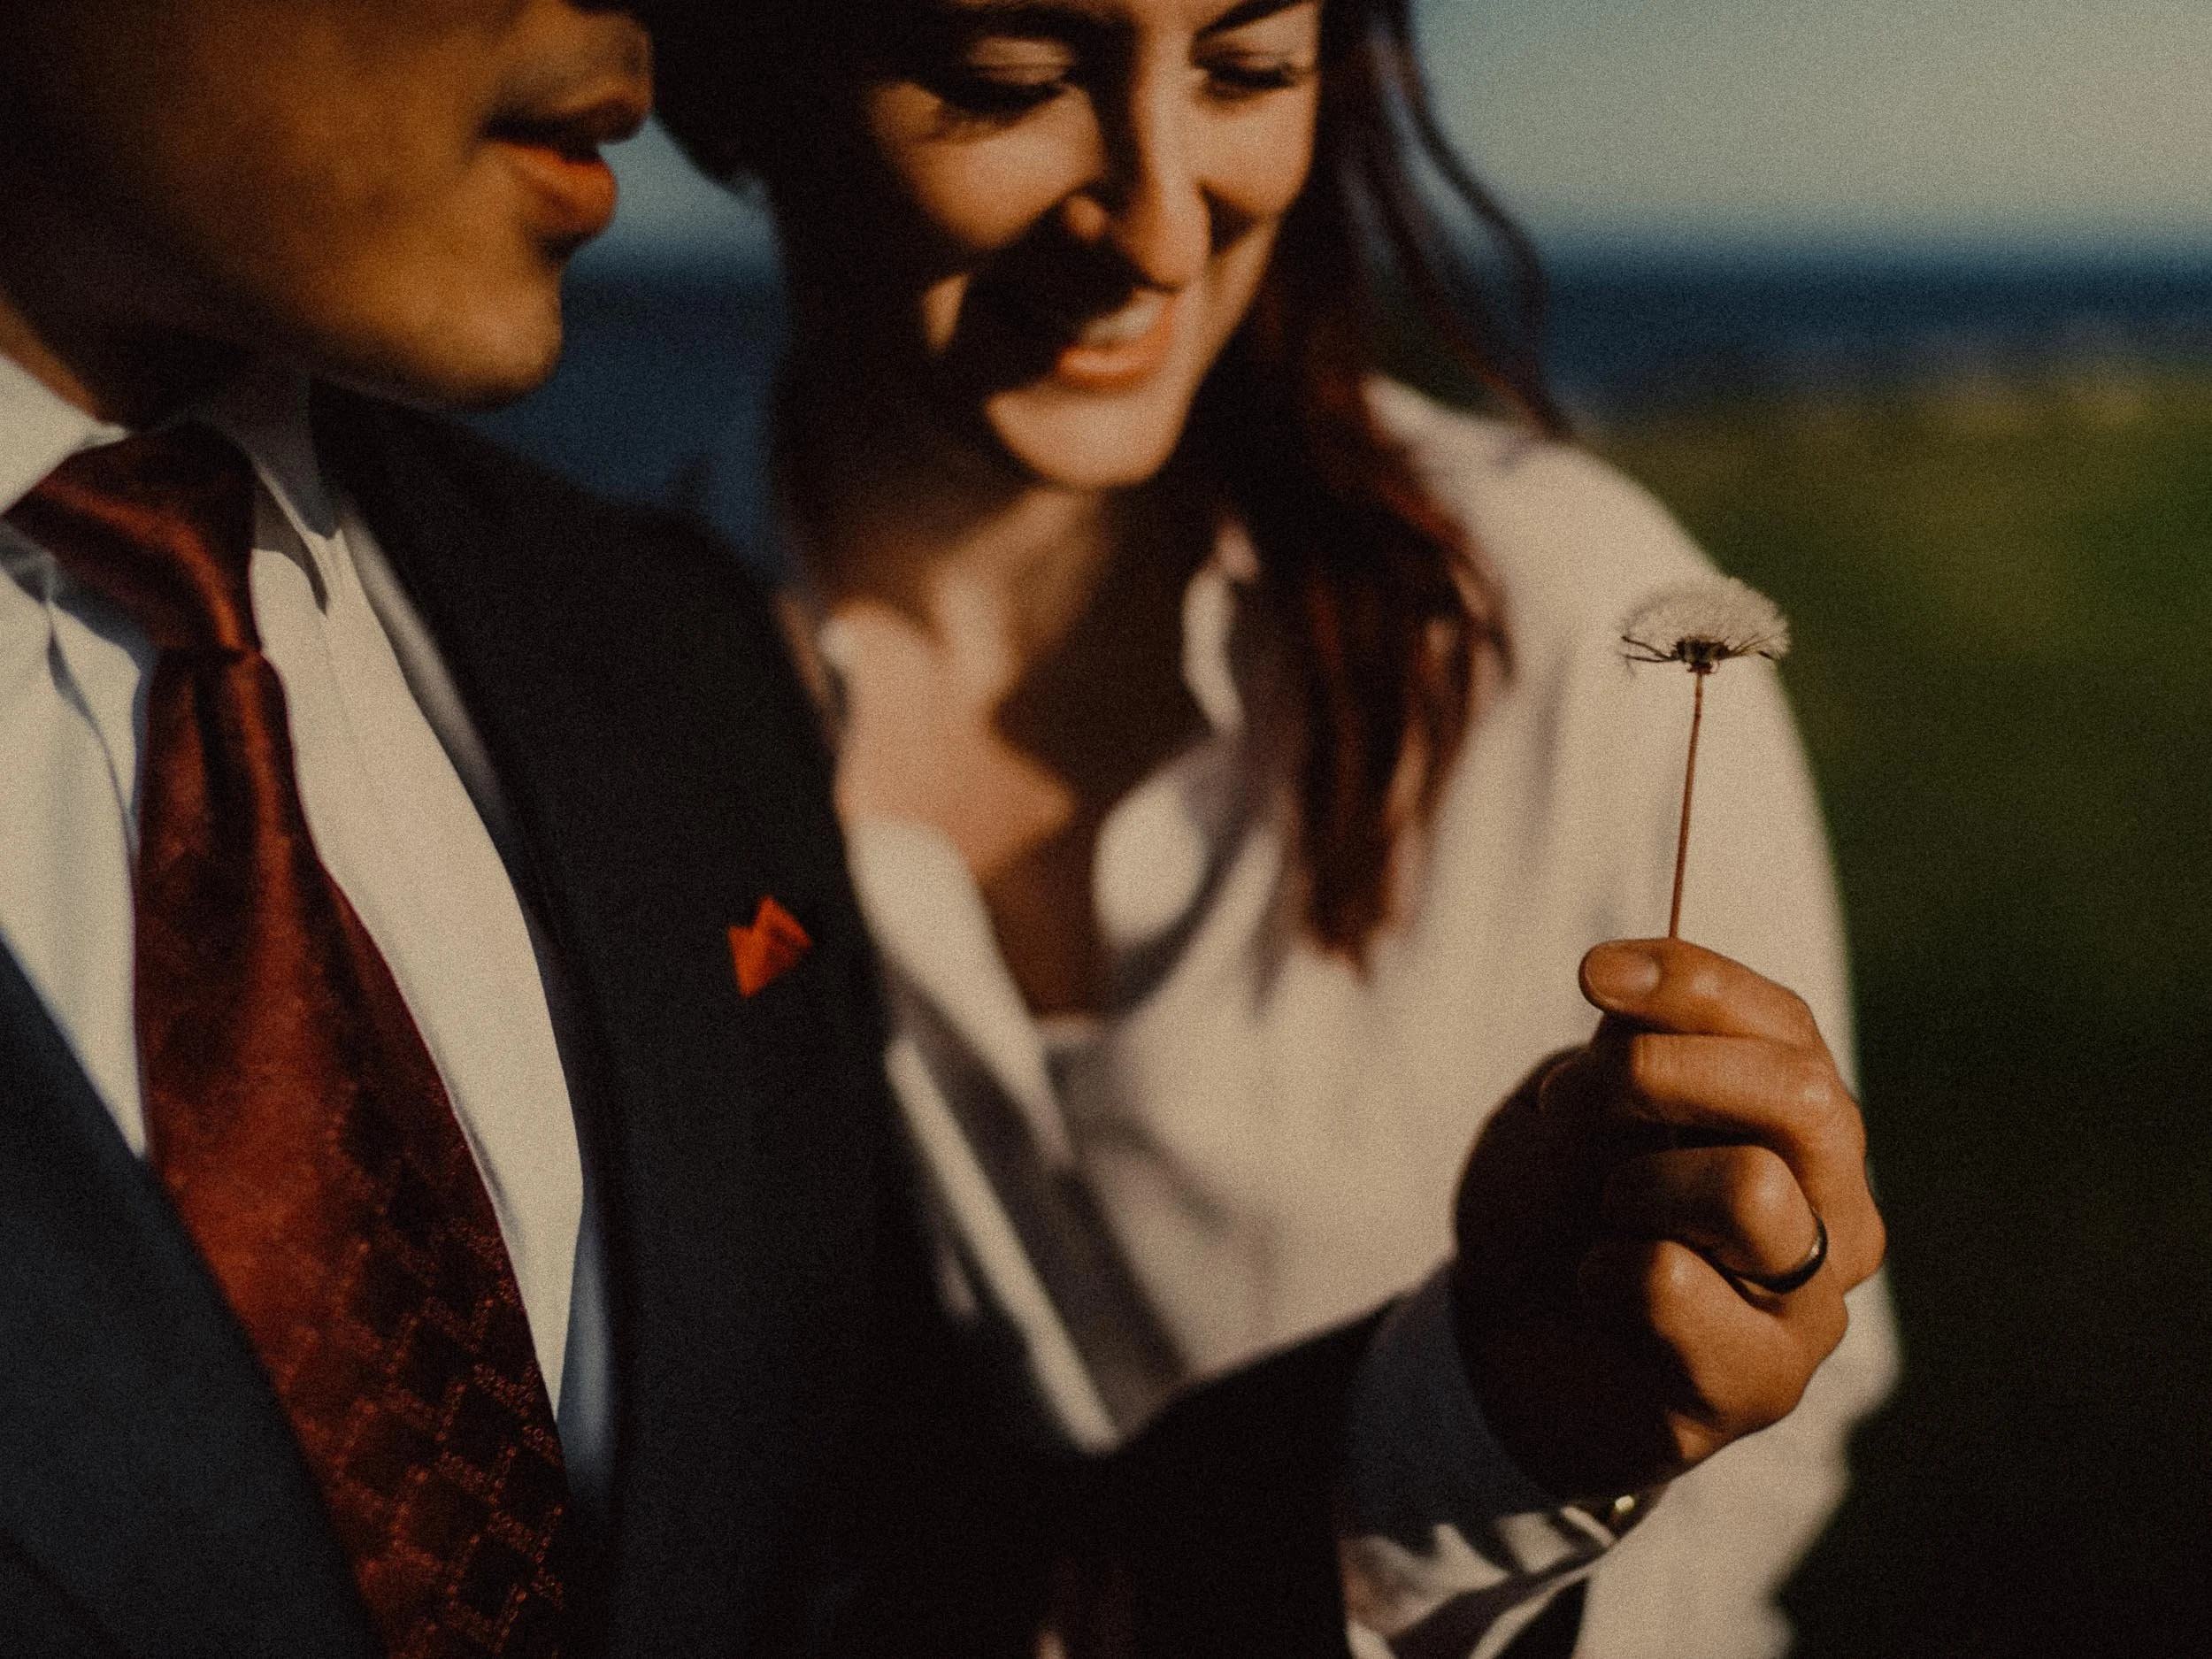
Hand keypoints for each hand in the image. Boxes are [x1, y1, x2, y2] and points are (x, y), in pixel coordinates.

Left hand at [1450, 938, 1884, 1505]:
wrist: (1508, 1347)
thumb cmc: (1552, 1213)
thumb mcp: (1572, 1110)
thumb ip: (1626, 1054)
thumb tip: (1645, 993)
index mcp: (1798, 1120)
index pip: (1783, 1024)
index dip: (1691, 981)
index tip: (1594, 973)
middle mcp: (1836, 1205)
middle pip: (1803, 1096)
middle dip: (1664, 1071)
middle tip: (1569, 1103)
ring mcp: (1813, 1301)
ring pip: (1751, 1192)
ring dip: (1636, 1184)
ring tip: (1604, 1215)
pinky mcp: (1763, 1381)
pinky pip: (1675, 1285)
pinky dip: (1602, 1272)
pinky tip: (1598, 1293)